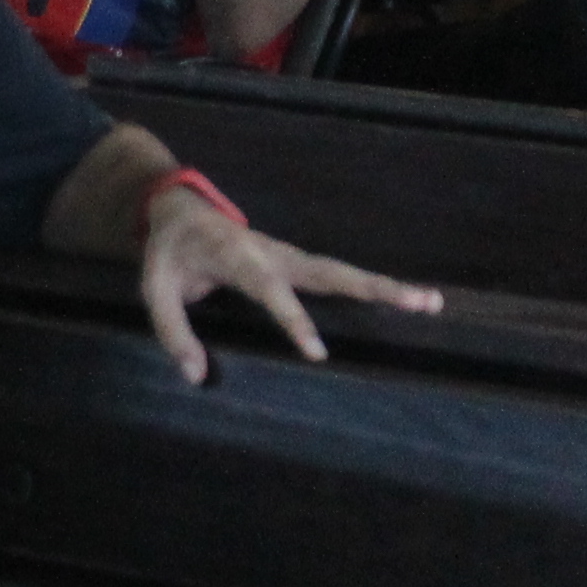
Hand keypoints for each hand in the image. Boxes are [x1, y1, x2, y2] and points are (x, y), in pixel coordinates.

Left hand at [137, 188, 438, 381]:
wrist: (180, 210)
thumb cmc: (169, 252)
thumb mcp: (154, 288)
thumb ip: (173, 331)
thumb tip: (196, 375)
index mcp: (239, 258)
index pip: (271, 292)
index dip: (294, 320)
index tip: (318, 352)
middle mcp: (274, 254)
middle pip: (329, 273)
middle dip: (373, 288)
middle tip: (420, 301)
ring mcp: (290, 256)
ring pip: (342, 273)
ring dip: (386, 287)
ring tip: (432, 302)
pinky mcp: (297, 262)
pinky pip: (337, 277)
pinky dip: (372, 287)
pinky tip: (405, 300)